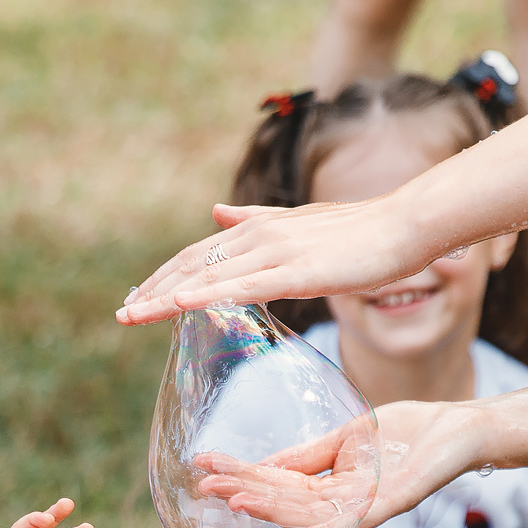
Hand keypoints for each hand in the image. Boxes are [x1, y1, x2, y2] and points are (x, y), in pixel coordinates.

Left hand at [118, 194, 437, 324]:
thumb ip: (255, 219)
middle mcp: (260, 236)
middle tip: (122, 313)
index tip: (139, 297)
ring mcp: (277, 252)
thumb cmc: (360, 233)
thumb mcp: (300, 224)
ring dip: (166, 296)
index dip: (166, 276)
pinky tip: (180, 306)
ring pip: (208, 276)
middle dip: (154, 289)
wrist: (404, 225)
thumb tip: (216, 212)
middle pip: (193, 264)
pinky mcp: (298, 271)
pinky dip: (207, 295)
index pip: (199, 254)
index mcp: (259, 228)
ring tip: (133, 315)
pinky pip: (244, 286)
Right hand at [195, 400, 483, 527]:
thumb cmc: (409, 433)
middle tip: (205, 489)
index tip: (203, 468)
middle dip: (245, 493)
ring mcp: (367, 505)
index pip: (277, 479)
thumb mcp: (348, 437)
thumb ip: (309, 455)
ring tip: (237, 504)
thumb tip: (262, 465)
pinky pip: (353, 523)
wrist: (461, 431)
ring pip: (311, 513)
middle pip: (286, 500)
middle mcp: (344, 501)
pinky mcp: (392, 503)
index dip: (241, 474)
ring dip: (272, 511)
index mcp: (331, 483)